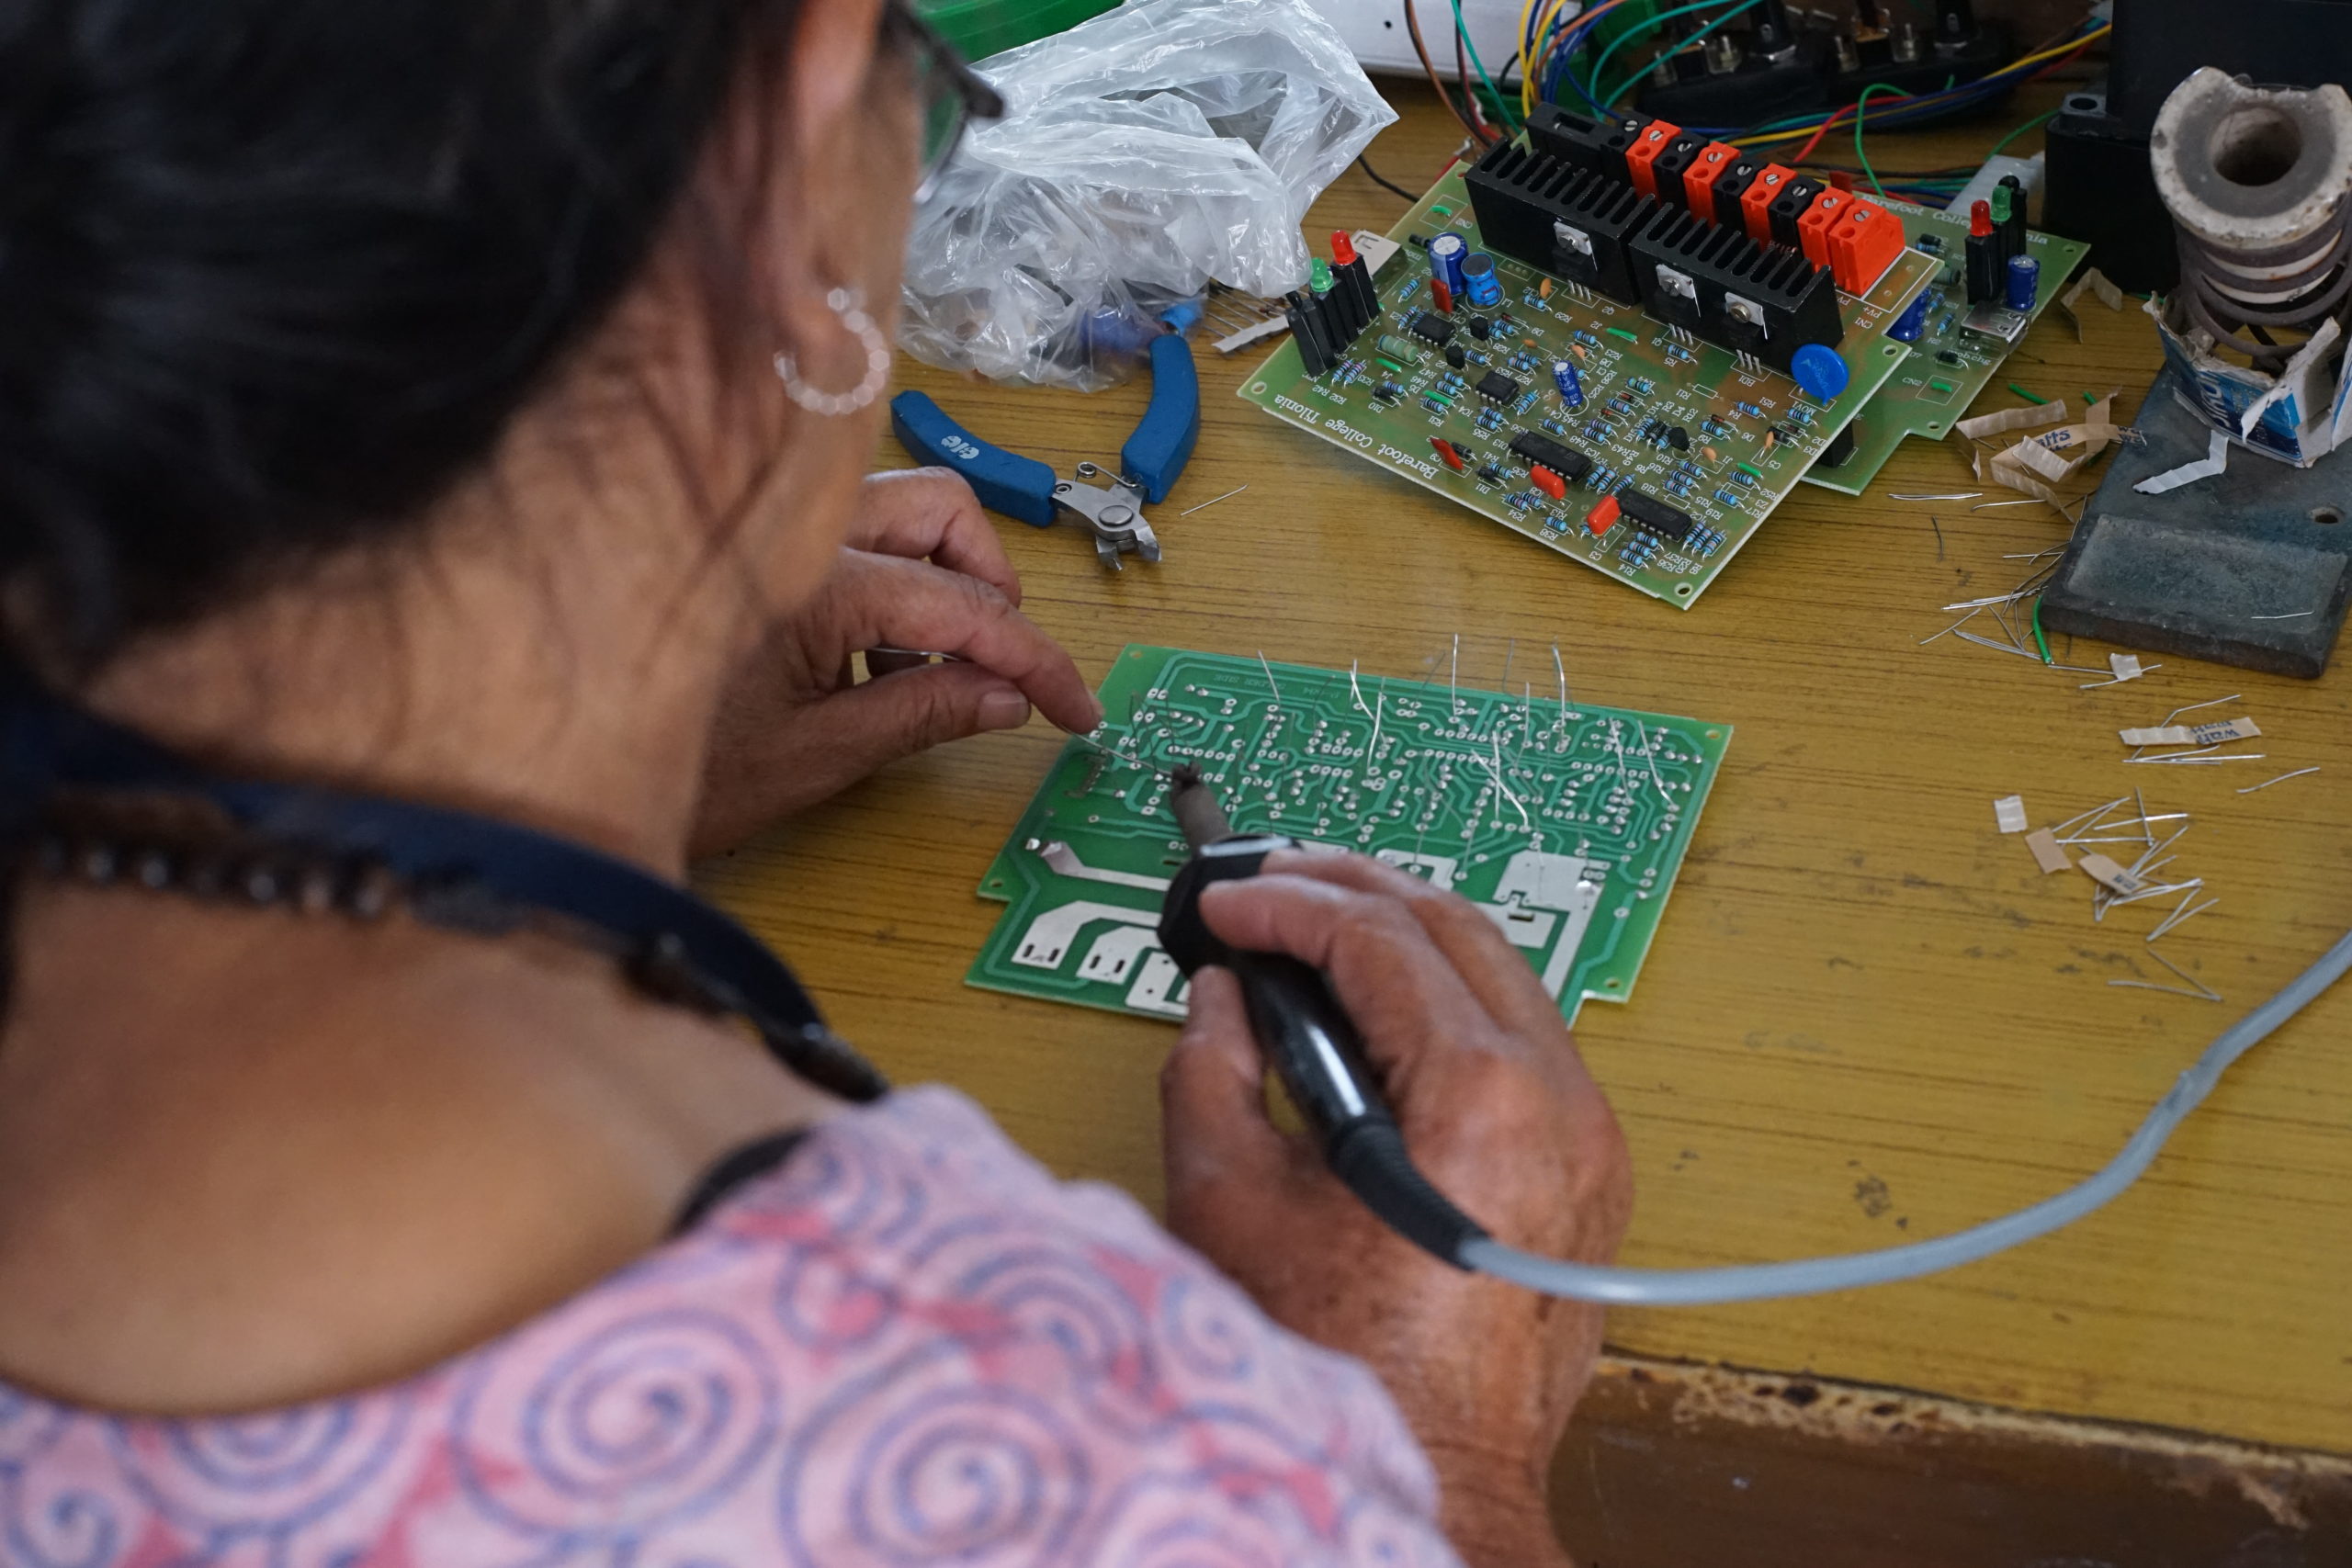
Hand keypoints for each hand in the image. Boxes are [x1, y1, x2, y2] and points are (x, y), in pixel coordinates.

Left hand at [692, 469, 1100, 855]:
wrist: (557, 763)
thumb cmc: (667, 761)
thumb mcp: (817, 757)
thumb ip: (924, 715)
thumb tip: (1006, 696)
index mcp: (826, 584)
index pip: (971, 610)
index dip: (1037, 663)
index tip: (1074, 709)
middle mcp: (802, 534)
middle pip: (947, 513)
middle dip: (995, 587)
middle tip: (999, 668)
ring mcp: (776, 534)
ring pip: (903, 512)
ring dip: (945, 579)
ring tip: (930, 672)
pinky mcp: (755, 550)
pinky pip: (854, 537)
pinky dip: (893, 586)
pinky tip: (871, 662)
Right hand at [1160, 851, 1631, 1567]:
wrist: (1440, 1482)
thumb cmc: (1348, 1378)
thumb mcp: (1232, 1205)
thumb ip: (1212, 1072)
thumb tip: (1222, 1004)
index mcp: (1482, 1099)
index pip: (1379, 936)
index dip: (1288, 900)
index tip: (1231, 902)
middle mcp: (1559, 1103)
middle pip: (1456, 925)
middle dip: (1353, 888)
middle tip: (1272, 883)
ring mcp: (1589, 1136)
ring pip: (1500, 971)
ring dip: (1405, 934)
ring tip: (1316, 927)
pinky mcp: (1591, 1171)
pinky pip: (1522, 1037)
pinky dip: (1447, 999)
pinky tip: (1380, 1009)